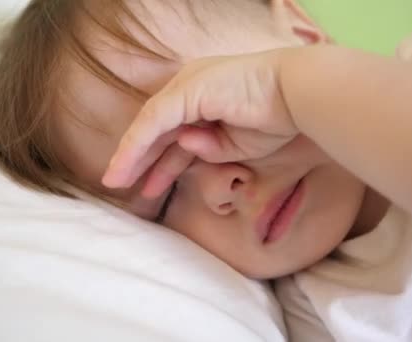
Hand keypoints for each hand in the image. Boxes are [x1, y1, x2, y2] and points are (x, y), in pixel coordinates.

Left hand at [102, 49, 298, 197]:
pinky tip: (123, 168)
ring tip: (115, 183)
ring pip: (150, 127)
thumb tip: (185, 145)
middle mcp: (190, 90)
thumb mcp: (235, 145)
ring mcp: (186, 87)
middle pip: (159, 131)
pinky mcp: (185, 91)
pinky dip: (136, 147)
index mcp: (204, 100)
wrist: (296, 97)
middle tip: (123, 186)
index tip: (147, 185)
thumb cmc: (275, 118)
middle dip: (141, 161)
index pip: (173, 132)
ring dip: (132, 157)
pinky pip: (154, 123)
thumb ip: (208, 148)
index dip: (159, 160)